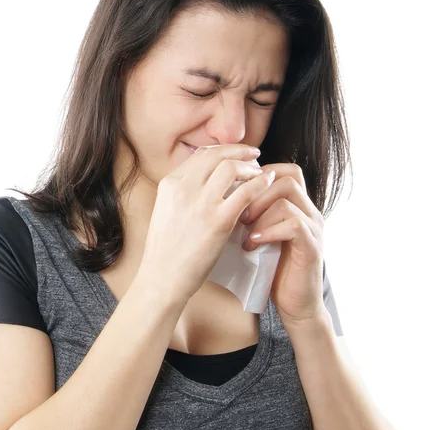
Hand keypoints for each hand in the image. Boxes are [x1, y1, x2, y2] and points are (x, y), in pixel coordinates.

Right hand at [136, 144, 274, 304]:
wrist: (162, 278)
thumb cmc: (166, 250)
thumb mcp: (165, 211)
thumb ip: (183, 193)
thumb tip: (206, 179)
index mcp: (169, 184)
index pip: (200, 155)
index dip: (222, 150)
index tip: (235, 154)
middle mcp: (183, 189)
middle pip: (216, 155)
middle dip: (239, 150)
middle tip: (254, 154)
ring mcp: (200, 204)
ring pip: (231, 168)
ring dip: (250, 167)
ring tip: (260, 173)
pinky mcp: (218, 222)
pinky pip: (245, 192)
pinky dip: (260, 184)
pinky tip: (266, 184)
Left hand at [238, 163, 326, 327]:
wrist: (294, 304)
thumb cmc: (270, 267)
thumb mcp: (257, 233)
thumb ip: (249, 212)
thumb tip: (217, 192)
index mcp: (297, 204)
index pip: (284, 170)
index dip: (258, 175)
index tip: (236, 193)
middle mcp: (309, 210)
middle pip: (287, 177)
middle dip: (256, 190)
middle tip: (237, 211)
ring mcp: (314, 227)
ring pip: (288, 197)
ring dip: (260, 211)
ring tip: (244, 230)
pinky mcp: (313, 247)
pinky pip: (294, 224)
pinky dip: (269, 230)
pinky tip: (252, 243)